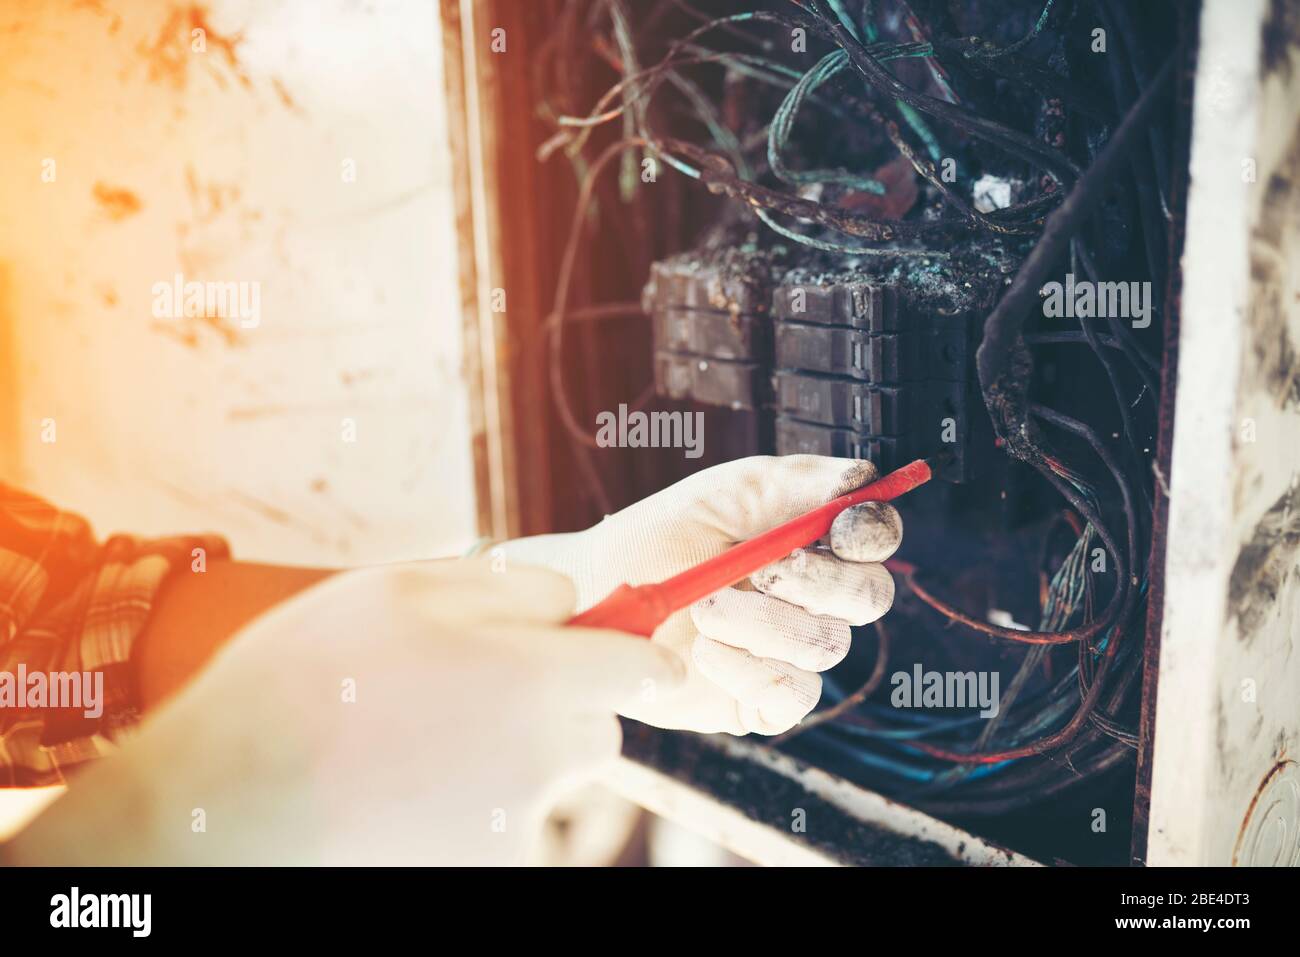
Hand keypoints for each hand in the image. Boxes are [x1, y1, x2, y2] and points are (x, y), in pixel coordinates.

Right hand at [8, 561, 680, 865]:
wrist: (224, 801)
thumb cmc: (305, 680)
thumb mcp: (400, 588)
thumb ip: (508, 586)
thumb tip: (571, 597)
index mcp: (533, 679)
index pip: (641, 668)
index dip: (643, 651)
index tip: (643, 650)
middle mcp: (541, 759)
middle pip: (599, 726)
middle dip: (564, 702)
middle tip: (484, 688)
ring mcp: (515, 825)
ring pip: (552, 774)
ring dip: (518, 752)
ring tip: (425, 739)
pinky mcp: (487, 866)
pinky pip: (509, 820)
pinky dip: (478, 802)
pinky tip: (410, 786)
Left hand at [501, 455, 902, 735]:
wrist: (597, 593)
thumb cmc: (660, 536)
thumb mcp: (725, 492)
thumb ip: (796, 482)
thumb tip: (863, 479)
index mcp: (814, 542)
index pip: (875, 538)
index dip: (871, 532)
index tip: (841, 527)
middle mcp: (815, 600)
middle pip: (868, 597)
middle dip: (818, 581)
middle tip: (762, 569)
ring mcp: (792, 654)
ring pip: (825, 646)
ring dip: (761, 623)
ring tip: (702, 608)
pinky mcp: (764, 703)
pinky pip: (791, 696)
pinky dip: (747, 672)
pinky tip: (702, 651)